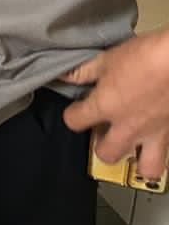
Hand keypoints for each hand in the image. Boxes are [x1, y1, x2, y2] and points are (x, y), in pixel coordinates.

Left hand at [62, 28, 168, 178]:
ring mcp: (155, 133)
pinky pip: (167, 153)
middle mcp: (128, 126)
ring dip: (138, 159)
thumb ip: (84, 71)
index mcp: (106, 106)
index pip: (75, 122)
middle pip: (107, 154)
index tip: (76, 111)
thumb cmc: (146, 56)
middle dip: (102, 147)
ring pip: (146, 167)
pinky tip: (155, 131)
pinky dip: (160, 148)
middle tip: (103, 133)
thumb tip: (65, 75)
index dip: (72, 115)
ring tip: (133, 144)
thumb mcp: (107, 58)